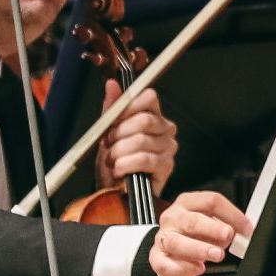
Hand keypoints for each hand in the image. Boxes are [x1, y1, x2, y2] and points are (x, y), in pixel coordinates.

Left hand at [94, 78, 176, 192]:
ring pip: (140, 140)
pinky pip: (144, 159)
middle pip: (144, 119)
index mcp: (154, 115)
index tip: (113, 120)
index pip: (149, 98)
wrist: (115, 192)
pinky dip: (126, 165)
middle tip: (109, 144)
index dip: (128, 107)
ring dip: (118, 152)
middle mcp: (166, 129)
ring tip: (112, 161)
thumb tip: (111, 84)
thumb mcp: (108, 132)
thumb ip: (111, 108)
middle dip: (119, 133)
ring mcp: (168, 148)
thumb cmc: (115, 162)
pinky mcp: (167, 167)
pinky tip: (120, 170)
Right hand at [147, 190, 252, 275]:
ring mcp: (163, 237)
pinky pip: (167, 264)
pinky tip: (197, 269)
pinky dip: (184, 268)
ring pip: (178, 242)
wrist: (169, 253)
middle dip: (213, 229)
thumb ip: (224, 226)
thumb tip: (241, 232)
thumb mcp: (210, 225)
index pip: (211, 201)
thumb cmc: (193, 235)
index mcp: (188, 202)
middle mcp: (173, 217)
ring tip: (216, 254)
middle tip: (228, 236)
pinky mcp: (156, 257)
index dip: (231, 214)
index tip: (246, 227)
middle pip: (193, 220)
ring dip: (199, 249)